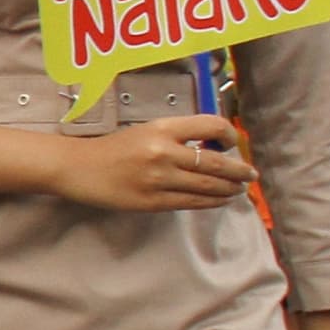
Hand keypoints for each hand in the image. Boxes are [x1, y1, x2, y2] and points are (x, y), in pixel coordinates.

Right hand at [60, 114, 253, 211]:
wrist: (79, 168)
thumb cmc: (113, 148)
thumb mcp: (146, 131)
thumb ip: (176, 136)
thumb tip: (212, 147)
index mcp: (162, 128)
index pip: (210, 126)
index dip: (229, 135)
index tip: (234, 143)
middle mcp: (164, 152)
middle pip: (216, 162)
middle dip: (239, 170)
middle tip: (251, 174)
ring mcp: (159, 179)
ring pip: (208, 185)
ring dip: (229, 188)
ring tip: (239, 190)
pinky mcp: (153, 201)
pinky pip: (192, 203)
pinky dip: (211, 202)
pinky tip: (220, 200)